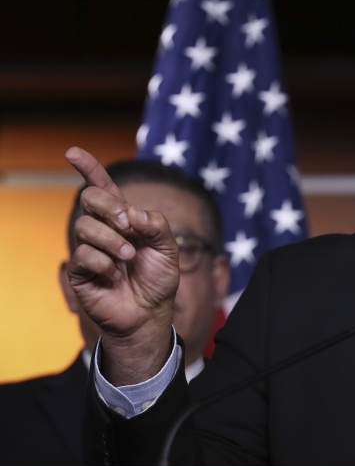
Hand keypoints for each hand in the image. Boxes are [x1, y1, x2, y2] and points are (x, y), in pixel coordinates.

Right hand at [65, 147, 178, 383]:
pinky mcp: (79, 271)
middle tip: (128, 226)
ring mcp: (89, 249)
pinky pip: (83, 255)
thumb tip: (133, 213)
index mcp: (124, 218)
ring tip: (128, 259)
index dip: (89, 168)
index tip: (74, 152)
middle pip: (90, 198)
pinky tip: (114, 275)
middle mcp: (103, 229)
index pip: (103, 188)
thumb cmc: (158, 279)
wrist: (150, 313)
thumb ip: (156, 225)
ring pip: (86, 226)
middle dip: (109, 207)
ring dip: (112, 240)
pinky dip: (104, 263)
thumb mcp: (169, 249)